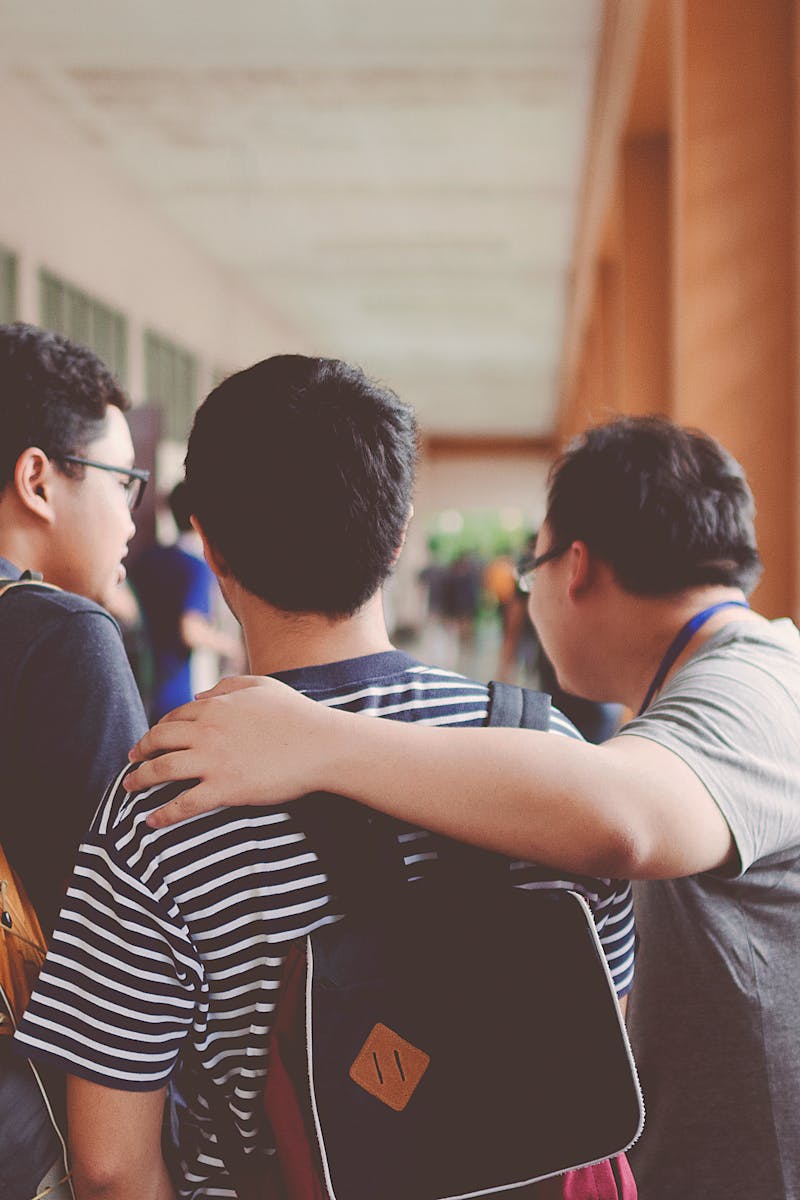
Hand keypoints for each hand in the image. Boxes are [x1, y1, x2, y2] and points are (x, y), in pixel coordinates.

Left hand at [125, 675, 332, 827]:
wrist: (322, 744)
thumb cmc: (297, 714)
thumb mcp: (262, 686)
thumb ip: (227, 686)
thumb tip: (200, 694)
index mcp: (215, 706)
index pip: (173, 718)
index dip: (158, 730)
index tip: (152, 741)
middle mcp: (207, 731)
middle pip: (158, 741)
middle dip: (139, 752)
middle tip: (131, 762)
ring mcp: (213, 761)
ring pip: (161, 770)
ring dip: (139, 780)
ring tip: (128, 788)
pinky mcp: (225, 789)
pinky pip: (183, 804)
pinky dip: (163, 815)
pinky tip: (151, 822)